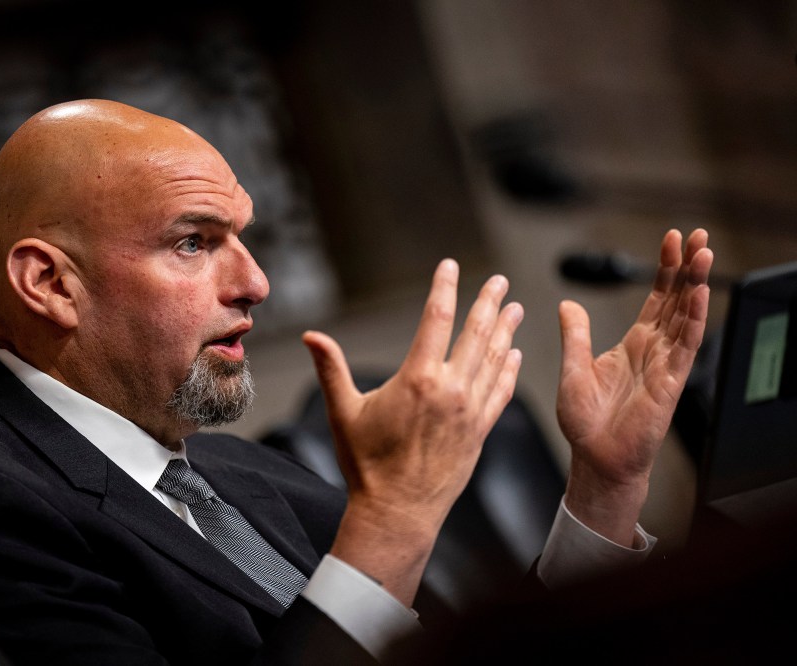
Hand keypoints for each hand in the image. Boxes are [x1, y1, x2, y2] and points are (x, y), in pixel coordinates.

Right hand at [302, 259, 522, 603]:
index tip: (449, 267)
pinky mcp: (480, 431)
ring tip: (515, 307)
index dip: (444, 288)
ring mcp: (470, 411)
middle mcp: (451, 390)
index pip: (437, 319)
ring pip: (493, 359)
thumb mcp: (343, 411)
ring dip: (505, 330)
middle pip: (476, 333)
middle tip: (499, 281)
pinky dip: (509, 370)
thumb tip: (311, 336)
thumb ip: (331, 369)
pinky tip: (514, 354)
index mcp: (418, 379)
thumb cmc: (367, 464)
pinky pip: (500, 392)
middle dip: (488, 303)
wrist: (398, 511)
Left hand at [556, 228, 712, 544]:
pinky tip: (699, 294)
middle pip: (677, 299)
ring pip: (686, 316)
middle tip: (698, 235)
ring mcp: (665, 364)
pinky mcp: (670, 382)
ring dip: (696, 284)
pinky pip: (686, 345)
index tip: (671, 239)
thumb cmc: (586, 421)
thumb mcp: (573, 368)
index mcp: (633, 344)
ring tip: (703, 253)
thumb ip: (575, 335)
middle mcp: (654, 350)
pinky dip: (694, 319)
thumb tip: (568, 304)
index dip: (665, 269)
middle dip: (688, 267)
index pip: (656, 298)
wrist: (595, 458)